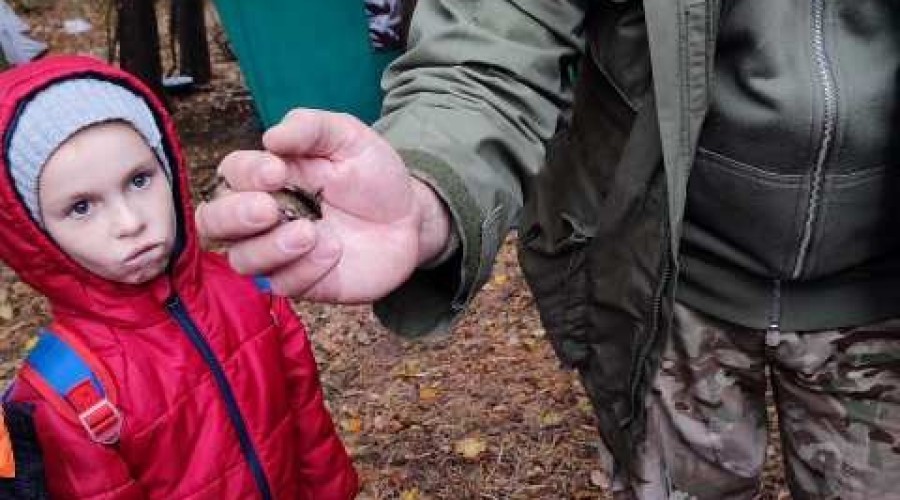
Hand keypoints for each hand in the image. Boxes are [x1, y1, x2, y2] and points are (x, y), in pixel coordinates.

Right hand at [195, 109, 451, 302]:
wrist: (410, 216)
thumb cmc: (371, 173)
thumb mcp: (347, 137)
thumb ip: (310, 128)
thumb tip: (271, 137)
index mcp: (265, 176)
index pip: (229, 175)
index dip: (245, 174)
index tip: (277, 171)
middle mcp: (262, 217)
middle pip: (214, 223)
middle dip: (234, 217)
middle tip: (269, 210)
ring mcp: (279, 253)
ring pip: (243, 261)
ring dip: (271, 247)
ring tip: (311, 232)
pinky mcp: (303, 282)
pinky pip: (284, 285)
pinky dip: (305, 270)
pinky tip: (333, 251)